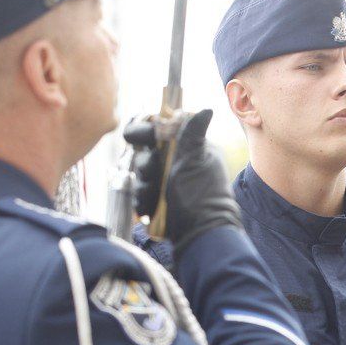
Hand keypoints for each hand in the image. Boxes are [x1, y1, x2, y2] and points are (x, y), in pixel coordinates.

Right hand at [127, 110, 240, 251]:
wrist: (201, 235)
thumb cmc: (202, 195)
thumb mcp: (196, 161)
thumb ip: (193, 134)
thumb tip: (206, 109)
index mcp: (186, 147)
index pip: (157, 127)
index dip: (144, 130)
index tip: (141, 138)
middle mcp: (174, 161)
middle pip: (142, 150)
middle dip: (144, 163)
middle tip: (152, 173)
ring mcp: (164, 181)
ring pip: (138, 174)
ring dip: (144, 185)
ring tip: (154, 196)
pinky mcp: (156, 200)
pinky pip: (138, 194)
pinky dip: (142, 200)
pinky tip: (150, 207)